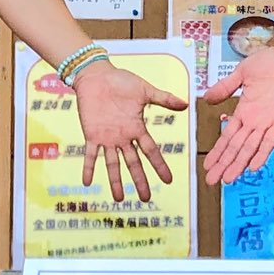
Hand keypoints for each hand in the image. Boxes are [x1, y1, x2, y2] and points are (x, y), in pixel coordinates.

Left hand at [75, 64, 184, 202]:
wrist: (97, 75)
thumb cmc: (121, 81)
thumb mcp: (145, 90)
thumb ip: (164, 99)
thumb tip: (185, 104)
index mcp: (137, 128)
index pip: (151, 151)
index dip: (159, 166)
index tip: (168, 180)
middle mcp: (123, 137)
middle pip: (133, 163)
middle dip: (139, 180)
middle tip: (146, 198)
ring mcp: (107, 138)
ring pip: (112, 164)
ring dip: (115, 181)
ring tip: (118, 199)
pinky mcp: (92, 134)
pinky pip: (90, 154)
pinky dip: (89, 167)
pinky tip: (87, 182)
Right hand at [202, 44, 273, 185]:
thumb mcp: (243, 72)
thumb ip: (225, 87)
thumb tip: (206, 98)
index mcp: (245, 110)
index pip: (228, 136)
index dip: (217, 151)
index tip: (207, 164)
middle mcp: (255, 120)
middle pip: (236, 147)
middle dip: (223, 164)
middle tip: (211, 181)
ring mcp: (269, 122)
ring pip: (250, 148)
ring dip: (238, 164)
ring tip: (228, 179)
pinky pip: (271, 140)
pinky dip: (262, 153)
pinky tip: (253, 167)